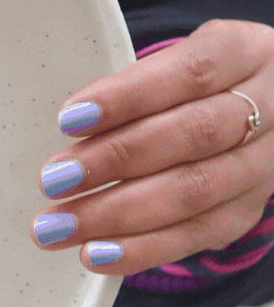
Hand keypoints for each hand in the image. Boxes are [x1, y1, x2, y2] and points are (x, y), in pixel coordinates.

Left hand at [31, 19, 273, 272]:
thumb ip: (135, 87)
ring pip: (195, 192)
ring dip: (117, 214)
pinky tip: (97, 253)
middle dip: (114, 160)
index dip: (128, 97)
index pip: (189, 72)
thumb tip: (69, 128)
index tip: (69, 119)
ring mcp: (264, 164)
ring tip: (59, 225)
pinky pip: (198, 235)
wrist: (263, 110)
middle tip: (53, 180)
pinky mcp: (249, 210)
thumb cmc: (197, 83)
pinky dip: (142, 248)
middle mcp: (269, 108)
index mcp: (244, 53)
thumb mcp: (177, 61)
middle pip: (193, 135)